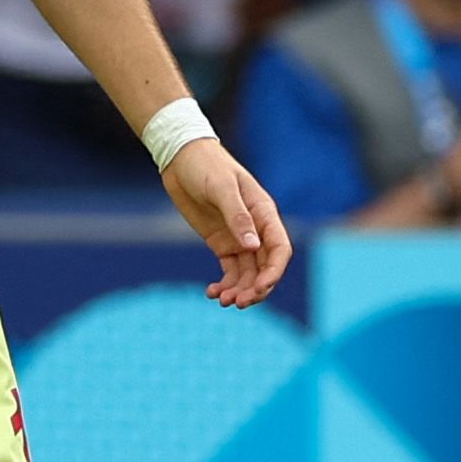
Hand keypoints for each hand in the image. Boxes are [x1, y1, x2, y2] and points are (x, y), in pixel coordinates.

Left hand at [165, 138, 292, 307]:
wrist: (181, 159)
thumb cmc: (206, 166)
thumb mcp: (220, 188)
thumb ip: (237, 216)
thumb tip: (253, 246)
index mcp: (264, 213)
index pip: (280, 249)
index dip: (273, 272)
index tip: (259, 289)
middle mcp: (256, 229)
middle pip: (265, 267)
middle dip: (255, 288)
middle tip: (237, 302)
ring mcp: (239, 238)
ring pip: (247, 274)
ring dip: (239, 290)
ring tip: (222, 300)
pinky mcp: (221, 243)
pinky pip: (229, 271)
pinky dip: (224, 285)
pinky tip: (211, 292)